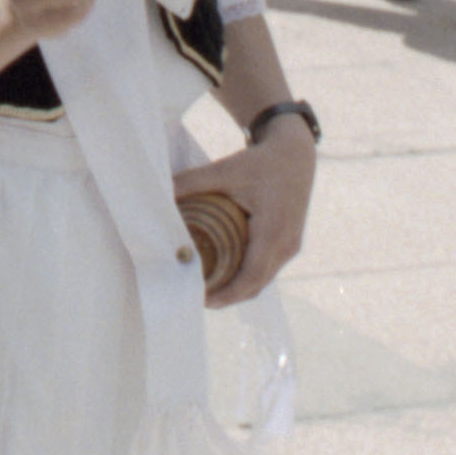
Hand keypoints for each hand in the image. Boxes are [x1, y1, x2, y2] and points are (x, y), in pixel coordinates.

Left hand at [186, 117, 318, 303]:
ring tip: (206, 289)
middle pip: (256, 285)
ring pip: (262, 281)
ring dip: (237, 289)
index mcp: (273, 231)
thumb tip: (160, 194)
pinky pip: (267, 270)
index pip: (251, 276)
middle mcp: (286, 245)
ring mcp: (290, 247)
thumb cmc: (260, 162)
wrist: (295, 154)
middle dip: (228, 296)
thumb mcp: (225, 169)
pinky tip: (224, 274)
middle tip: (195, 297)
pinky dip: (246, 277)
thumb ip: (192, 181)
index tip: (203, 300)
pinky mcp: (289, 244)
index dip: (228, 293)